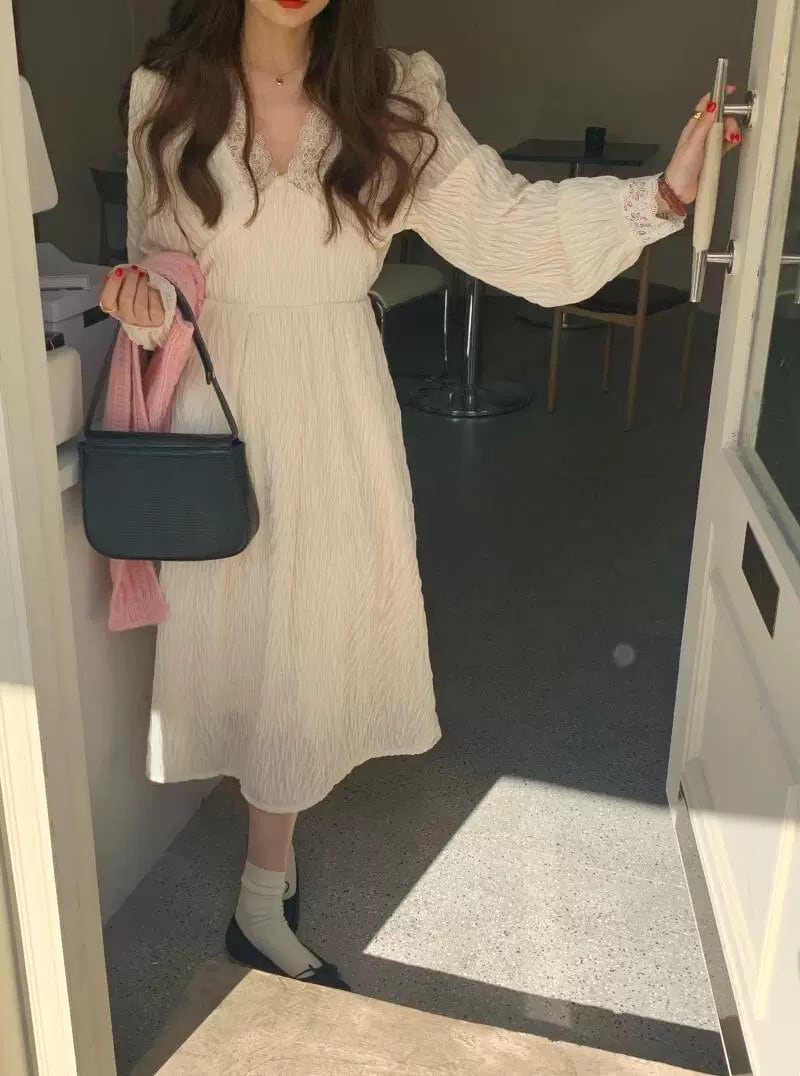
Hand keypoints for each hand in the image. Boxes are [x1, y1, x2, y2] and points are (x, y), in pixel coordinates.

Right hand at [100, 265, 164, 328]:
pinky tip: (153, 287)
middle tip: (135, 270)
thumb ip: (119, 280)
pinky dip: (153, 295)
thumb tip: (119, 272)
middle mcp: (126, 317)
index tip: (119, 271)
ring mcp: (141, 321)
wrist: (156, 300)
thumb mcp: (125, 284)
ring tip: (144, 276)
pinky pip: (154, 309)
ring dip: (142, 287)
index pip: (107, 300)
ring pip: (140, 305)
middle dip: (130, 282)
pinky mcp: (156, 321)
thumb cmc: (137, 290)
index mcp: (114, 308)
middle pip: (125, 300)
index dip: (112, 285)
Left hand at [663, 87, 740, 206]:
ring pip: (724, 130)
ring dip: (731, 130)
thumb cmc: (680, 168)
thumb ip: (704, 125)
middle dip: (728, 119)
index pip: (705, 105)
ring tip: (731, 138)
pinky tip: (733, 142)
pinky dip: (731, 141)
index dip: (718, 95)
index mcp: (693, 128)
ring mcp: (707, 145)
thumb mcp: (693, 144)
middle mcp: (700, 134)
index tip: (730, 90)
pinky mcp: (713, 155)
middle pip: (719, 117)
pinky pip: (725, 143)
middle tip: (729, 129)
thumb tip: (712, 105)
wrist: (678, 191)